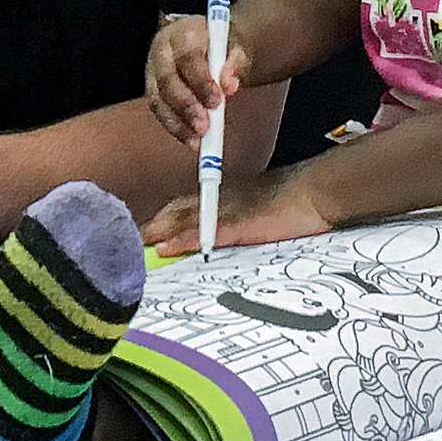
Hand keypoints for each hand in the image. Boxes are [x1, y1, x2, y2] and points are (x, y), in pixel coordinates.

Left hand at [141, 163, 334, 257]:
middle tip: (126, 239)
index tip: (143, 228)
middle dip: (152, 224)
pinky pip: (203, 232)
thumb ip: (236, 216)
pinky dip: (182, 240)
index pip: (184, 203)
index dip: (162, 216)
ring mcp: (227, 209)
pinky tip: (166, 248)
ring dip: (158, 232)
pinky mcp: (238, 223)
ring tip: (135, 244)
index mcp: (224, 192)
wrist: (315, 193)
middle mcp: (219, 196)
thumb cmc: (292, 201)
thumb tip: (218, 232)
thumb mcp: (258, 207)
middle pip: (176, 209)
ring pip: (183, 219)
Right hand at [145, 16, 249, 143]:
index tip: (218, 100)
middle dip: (186, 105)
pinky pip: (160, 111)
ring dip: (179, 122)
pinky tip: (193, 141)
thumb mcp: (236, 50)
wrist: (212, 46)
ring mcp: (153, 71)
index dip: (200, 80)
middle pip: (168, 79)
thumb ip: (235, 65)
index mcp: (183, 33)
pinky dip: (176, 128)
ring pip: (158, 99)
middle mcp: (163, 51)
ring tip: (200, 139)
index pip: (187, 56)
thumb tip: (230, 85)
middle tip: (206, 126)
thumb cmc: (224, 49)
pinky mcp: (153, 90)